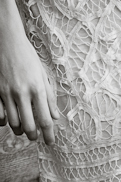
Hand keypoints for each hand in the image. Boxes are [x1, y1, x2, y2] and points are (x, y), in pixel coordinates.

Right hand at [0, 26, 59, 144]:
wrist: (6, 39)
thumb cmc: (26, 55)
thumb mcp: (42, 74)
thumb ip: (49, 97)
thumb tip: (55, 117)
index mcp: (37, 89)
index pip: (45, 120)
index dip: (49, 135)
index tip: (50, 142)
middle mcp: (22, 93)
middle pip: (29, 126)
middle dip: (33, 136)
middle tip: (35, 137)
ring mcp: (6, 92)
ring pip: (13, 123)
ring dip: (19, 130)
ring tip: (23, 129)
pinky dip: (3, 122)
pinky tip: (8, 120)